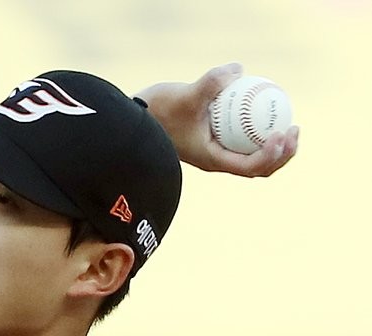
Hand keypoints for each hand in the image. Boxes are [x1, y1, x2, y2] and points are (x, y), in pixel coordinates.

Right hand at [138, 63, 298, 177]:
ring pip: (255, 158)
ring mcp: (218, 152)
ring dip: (276, 147)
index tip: (281, 132)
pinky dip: (260, 133)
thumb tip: (239, 70)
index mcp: (213, 160)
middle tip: (294, 129)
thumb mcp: (186, 96)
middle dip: (282, 154)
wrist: (138, 122)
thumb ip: (211, 83)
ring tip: (289, 124)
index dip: (271, 154)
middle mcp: (218, 161)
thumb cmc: (159, 113)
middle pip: (259, 170)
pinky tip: (266, 111)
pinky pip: (246, 141)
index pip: (250, 166)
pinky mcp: (216, 141)